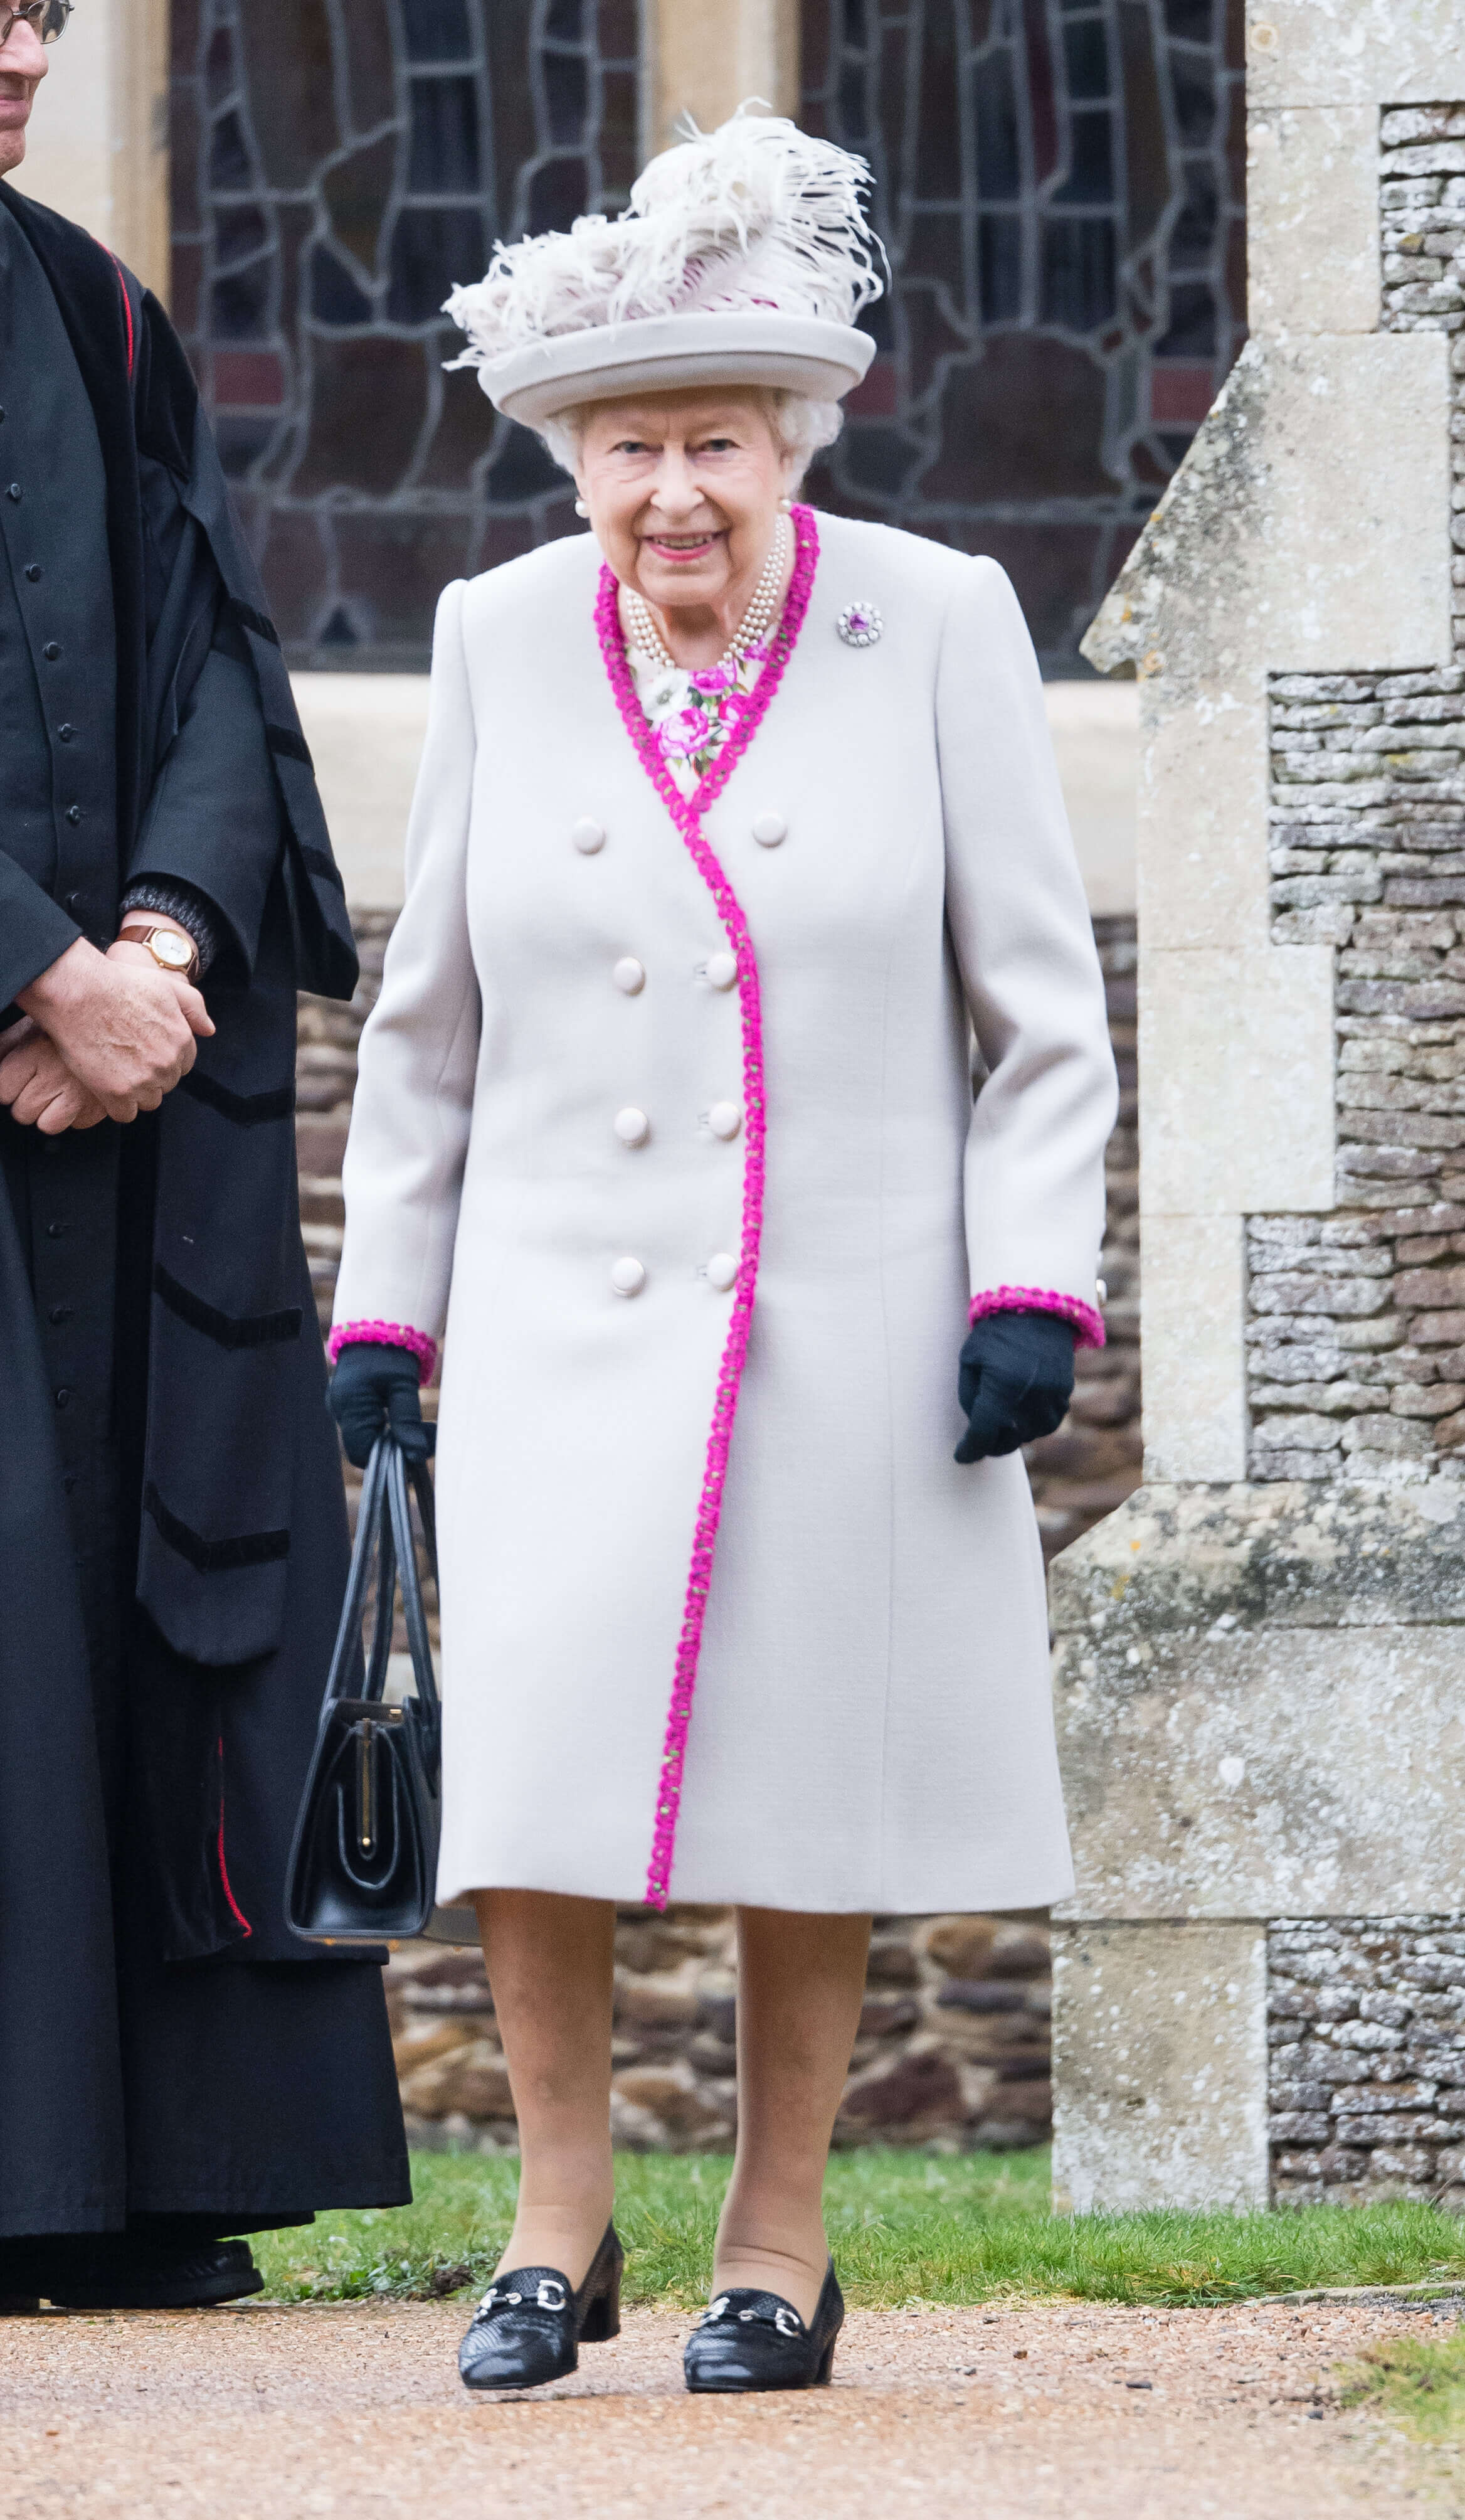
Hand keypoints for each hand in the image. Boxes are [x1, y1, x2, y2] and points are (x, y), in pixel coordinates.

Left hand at [0, 1019, 105, 1131]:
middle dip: (27, 1101)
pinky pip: (78, 1125)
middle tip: (40, 1084)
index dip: (9, 1086)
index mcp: (34, 1051)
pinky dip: (78, 1114)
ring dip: (49, 1114)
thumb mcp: (31, 1026)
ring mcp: (79, 1093)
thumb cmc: (71, 1024)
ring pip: (47, 1125)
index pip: (3, 1091)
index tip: (17, 1079)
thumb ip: (5, 1045)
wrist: (116, 1024)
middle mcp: (55, 1074)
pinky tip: (79, 1095)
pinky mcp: (101, 1106)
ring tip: (57, 1094)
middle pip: (22, 1112)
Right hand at [16, 936, 213, 1123]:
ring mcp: (144, 1079)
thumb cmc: (117, 984)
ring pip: (149, 1101)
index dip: (163, 1060)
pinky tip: (105, 1088)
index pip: (183, 1066)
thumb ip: (193, 1007)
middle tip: (125, 1059)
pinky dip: (117, 1106)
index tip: (144, 1052)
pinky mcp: (117, 1092)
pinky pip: (126, 1114)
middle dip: (150, 1076)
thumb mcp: (165, 985)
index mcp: (181, 1039)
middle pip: (166, 1084)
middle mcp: (167, 1062)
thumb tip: (209, 1031)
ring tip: (114, 1072)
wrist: (77, 992)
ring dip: (135, 1093)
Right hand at [328, 1341, 434, 1470]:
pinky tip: (405, 1420)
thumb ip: (408, 1421)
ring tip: (422, 1427)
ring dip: (395, 1438)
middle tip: (428, 1434)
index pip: (362, 1453)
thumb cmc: (390, 1351)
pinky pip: (366, 1427)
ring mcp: (341, 1407)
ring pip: (367, 1438)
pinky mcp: (348, 1404)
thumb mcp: (403, 1385)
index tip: (419, 1448)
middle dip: (397, 1448)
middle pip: (365, 1448)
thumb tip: (416, 1456)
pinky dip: (387, 1429)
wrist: (376, 1325)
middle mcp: (339, 1409)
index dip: (390, 1459)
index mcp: (350, 1405)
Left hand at [955, 1310, 1075, 1463]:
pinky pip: (1048, 1424)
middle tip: (979, 1440)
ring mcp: (1051, 1397)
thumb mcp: (970, 1360)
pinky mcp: (1065, 1394)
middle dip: (990, 1444)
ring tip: (1000, 1422)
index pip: (983, 1434)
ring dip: (1012, 1434)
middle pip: (1007, 1440)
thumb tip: (975, 1427)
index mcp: (1002, 1388)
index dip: (969, 1449)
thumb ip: (969, 1396)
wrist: (1038, 1308)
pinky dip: (1033, 1425)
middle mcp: (1030, 1397)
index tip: (961, 1456)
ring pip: (1028, 1435)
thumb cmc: (996, 1331)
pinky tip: (1022, 1414)